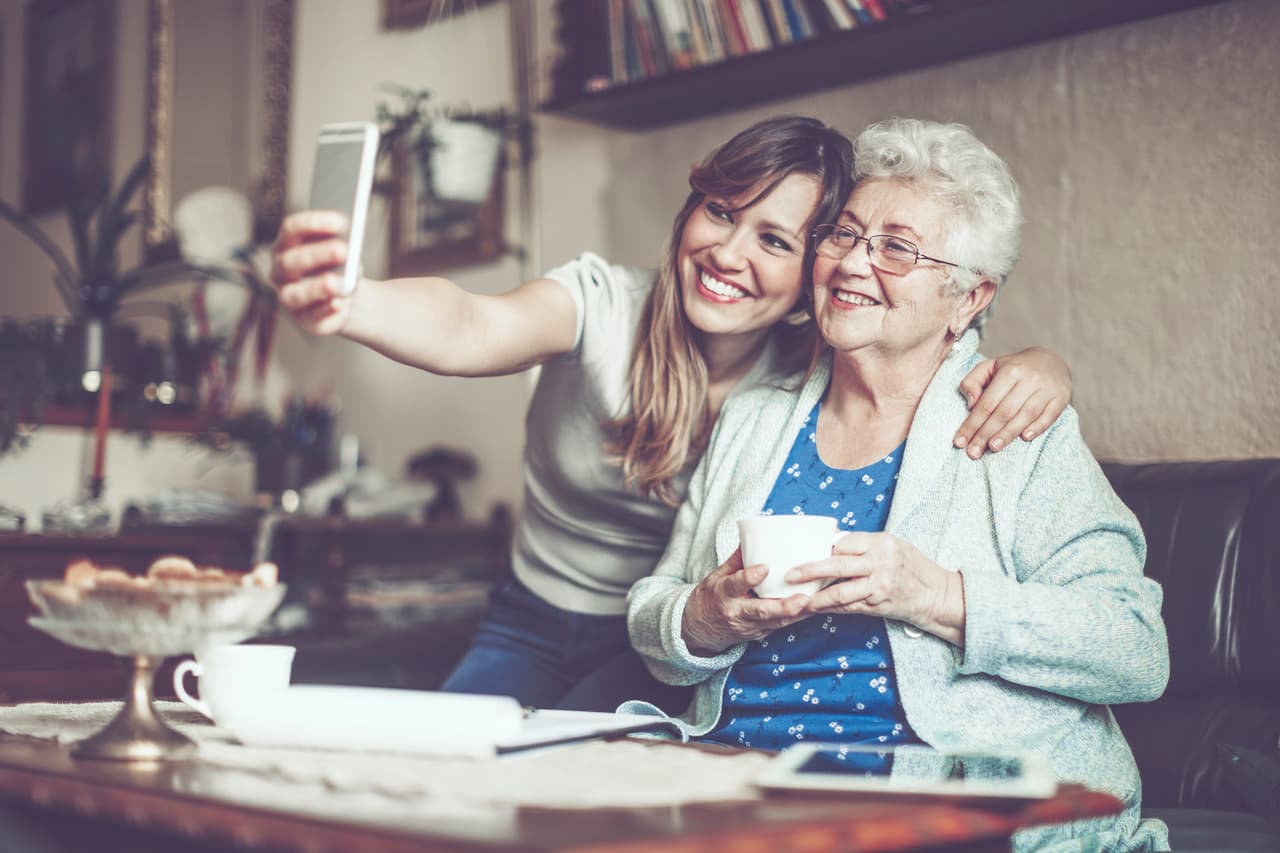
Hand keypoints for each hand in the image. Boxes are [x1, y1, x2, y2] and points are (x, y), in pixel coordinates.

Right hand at [270, 210, 355, 335]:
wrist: (350, 295)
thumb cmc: (342, 264)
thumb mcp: (345, 251)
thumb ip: (343, 245)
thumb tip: (348, 249)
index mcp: (287, 245)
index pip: (291, 229)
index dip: (313, 223)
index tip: (340, 221)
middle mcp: (281, 272)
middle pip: (290, 261)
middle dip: (316, 255)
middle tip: (343, 250)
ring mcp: (289, 298)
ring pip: (294, 295)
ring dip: (316, 288)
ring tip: (336, 283)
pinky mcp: (305, 321)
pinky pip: (313, 319)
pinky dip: (328, 313)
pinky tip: (341, 305)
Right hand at [681, 549, 809, 655]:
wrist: (700, 628)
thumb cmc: (711, 597)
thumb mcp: (718, 575)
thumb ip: (737, 558)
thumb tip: (753, 534)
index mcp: (724, 594)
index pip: (736, 585)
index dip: (749, 577)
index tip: (764, 568)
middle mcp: (737, 612)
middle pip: (762, 611)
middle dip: (783, 606)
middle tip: (802, 598)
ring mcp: (749, 626)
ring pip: (776, 622)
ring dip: (796, 614)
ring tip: (814, 604)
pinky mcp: (759, 633)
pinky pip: (780, 626)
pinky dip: (797, 618)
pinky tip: (812, 610)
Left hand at [788, 532, 964, 644]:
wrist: (936, 594)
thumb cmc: (912, 566)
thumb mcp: (893, 545)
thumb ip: (865, 544)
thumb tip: (831, 544)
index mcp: (881, 543)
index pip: (844, 543)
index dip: (824, 549)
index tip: (806, 552)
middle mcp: (879, 563)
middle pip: (837, 565)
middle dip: (810, 570)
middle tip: (790, 574)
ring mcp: (878, 586)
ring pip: (840, 592)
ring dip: (816, 596)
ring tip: (798, 598)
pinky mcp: (877, 605)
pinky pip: (848, 607)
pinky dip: (830, 608)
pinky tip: (816, 608)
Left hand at [954, 346, 1071, 458]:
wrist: (1052, 360)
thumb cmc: (1015, 368)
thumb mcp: (991, 366)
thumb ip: (973, 381)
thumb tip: (971, 404)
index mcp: (1010, 371)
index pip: (987, 402)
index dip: (972, 423)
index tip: (960, 441)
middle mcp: (1029, 379)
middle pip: (1005, 411)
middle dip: (986, 433)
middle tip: (973, 452)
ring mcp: (1047, 389)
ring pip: (1026, 415)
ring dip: (1009, 433)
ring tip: (993, 448)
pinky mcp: (1061, 397)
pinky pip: (1049, 415)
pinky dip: (1037, 427)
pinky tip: (1025, 438)